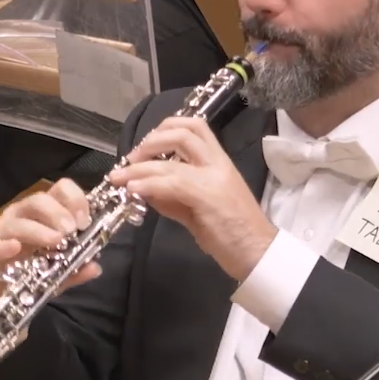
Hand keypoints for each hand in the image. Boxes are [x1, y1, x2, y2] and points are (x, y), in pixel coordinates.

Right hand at [0, 180, 101, 323]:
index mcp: (42, 215)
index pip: (59, 191)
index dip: (75, 200)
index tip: (85, 221)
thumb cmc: (23, 275)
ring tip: (55, 242)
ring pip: (18, 221)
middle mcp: (21, 216)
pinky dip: (5, 245)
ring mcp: (1, 231)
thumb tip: (96, 268)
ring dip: (38, 230)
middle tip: (71, 230)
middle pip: (38, 200)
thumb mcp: (54, 275)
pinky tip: (15, 249)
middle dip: (58, 212)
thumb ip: (74, 270)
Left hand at [108, 117, 275, 280]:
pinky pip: (172, 182)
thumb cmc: (232, 233)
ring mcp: (214, 178)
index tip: (145, 146)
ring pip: (172, 160)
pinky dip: (148, 183)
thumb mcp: (198, 209)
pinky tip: (134, 189)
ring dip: (140, 166)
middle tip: (132, 159)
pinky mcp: (208, 196)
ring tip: (120, 177)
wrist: (258, 252)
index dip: (165, 129)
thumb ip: (172, 196)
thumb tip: (143, 188)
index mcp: (219, 162)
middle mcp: (218, 163)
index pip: (194, 127)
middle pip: (183, 131)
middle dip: (150, 141)